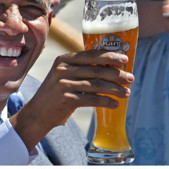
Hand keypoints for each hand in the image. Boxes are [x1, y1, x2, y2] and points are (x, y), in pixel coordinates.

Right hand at [11, 50, 133, 149]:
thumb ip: (82, 69)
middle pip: (96, 70)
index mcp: (64, 60)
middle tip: (131, 79)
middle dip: (117, 75)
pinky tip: (114, 104)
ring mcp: (63, 84)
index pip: (91, 55)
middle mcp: (62, 70)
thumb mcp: (64, 75)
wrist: (37, 113)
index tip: (125, 60)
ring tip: (126, 93)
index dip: (110, 56)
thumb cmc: (56, 93)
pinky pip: (91, 99)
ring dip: (115, 89)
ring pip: (96, 85)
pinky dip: (105, 102)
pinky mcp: (66, 99)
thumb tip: (113, 68)